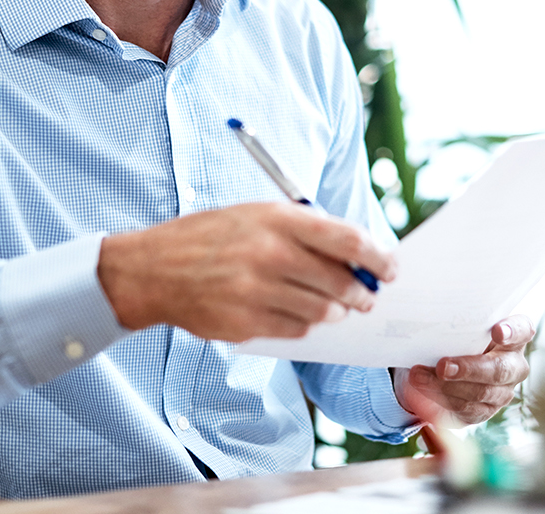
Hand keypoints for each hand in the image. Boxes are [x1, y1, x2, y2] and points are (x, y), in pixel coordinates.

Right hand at [97, 202, 396, 341]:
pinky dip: (302, 324)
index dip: (379, 257)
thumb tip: (356, 252)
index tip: (390, 268)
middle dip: (362, 293)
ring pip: (323, 311)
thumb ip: (305, 230)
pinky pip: (296, 329)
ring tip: (332, 306)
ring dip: (335, 311)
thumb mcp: (256, 214)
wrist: (154, 269)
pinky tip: (292, 312)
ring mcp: (257, 291)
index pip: (348, 239)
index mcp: (278, 219)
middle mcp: (269, 254)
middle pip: (341, 281)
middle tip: (367, 296)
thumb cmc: (212, 237)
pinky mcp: (246, 323)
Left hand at [394, 316, 533, 425]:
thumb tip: (430, 320)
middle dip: (469, 369)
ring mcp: (502, 392)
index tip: (497, 331)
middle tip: (442, 367)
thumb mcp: (463, 326)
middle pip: (500, 370)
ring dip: (446, 388)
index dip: (512, 331)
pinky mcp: (485, 411)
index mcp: (515, 336)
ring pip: (480, 394)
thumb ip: (458, 322)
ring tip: (419, 377)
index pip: (523, 330)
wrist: (452, 363)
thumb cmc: (460, 335)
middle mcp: (515, 366)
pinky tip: (421, 393)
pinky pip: (465, 410)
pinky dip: (440, 401)